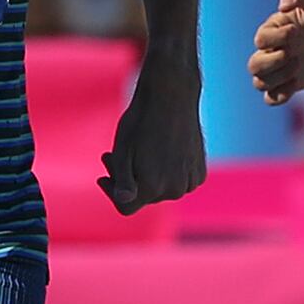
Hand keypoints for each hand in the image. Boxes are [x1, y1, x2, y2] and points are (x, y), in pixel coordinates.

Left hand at [102, 54, 203, 215]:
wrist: (171, 96)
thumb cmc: (140, 122)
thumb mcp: (123, 150)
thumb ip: (123, 181)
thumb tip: (124, 201)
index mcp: (151, 188)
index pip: (125, 207)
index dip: (111, 191)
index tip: (104, 174)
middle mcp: (174, 190)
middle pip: (144, 197)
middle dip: (129, 179)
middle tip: (117, 154)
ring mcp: (190, 182)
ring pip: (161, 189)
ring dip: (148, 175)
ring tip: (139, 151)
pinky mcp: (200, 172)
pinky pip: (179, 182)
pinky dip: (168, 171)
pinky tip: (162, 151)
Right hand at [249, 0, 303, 104]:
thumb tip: (283, 6)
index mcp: (273, 29)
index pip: (261, 39)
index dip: (276, 38)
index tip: (297, 31)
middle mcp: (272, 50)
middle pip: (253, 65)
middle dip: (272, 62)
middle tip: (295, 55)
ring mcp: (281, 68)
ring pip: (259, 83)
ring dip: (277, 78)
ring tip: (298, 66)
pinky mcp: (290, 83)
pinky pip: (271, 98)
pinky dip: (278, 96)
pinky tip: (295, 84)